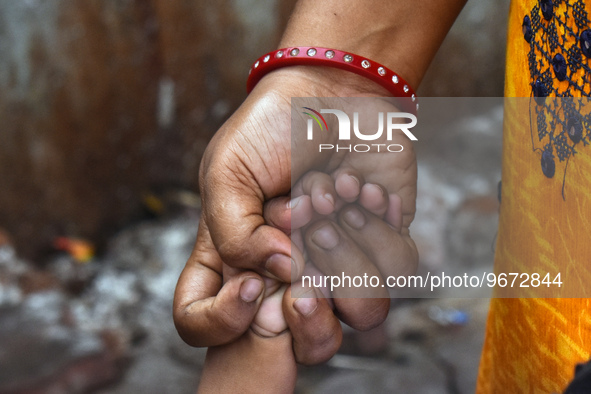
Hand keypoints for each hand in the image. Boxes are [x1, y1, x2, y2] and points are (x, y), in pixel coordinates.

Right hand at [173, 67, 417, 363]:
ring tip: (335, 193)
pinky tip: (364, 189)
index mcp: (236, 260)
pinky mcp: (382, 246)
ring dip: (349, 245)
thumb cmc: (271, 127)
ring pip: (359, 310)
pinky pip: (395, 270)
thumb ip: (235, 234)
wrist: (333, 90)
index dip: (226, 323)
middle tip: (306, 210)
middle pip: (301, 335)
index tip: (252, 285)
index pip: (212, 327)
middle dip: (311, 272)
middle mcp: (288, 275)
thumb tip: (285, 273)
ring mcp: (338, 266)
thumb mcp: (228, 171)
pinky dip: (381, 224)